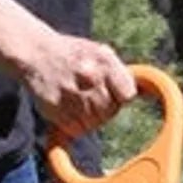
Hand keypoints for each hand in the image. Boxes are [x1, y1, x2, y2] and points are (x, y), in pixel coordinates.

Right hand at [20, 33, 135, 146]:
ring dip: (91, 118)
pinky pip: (76, 130)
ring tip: (80, 101)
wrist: (36, 53)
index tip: (115, 93)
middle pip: (111, 111)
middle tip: (92, 96)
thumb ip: (120, 73)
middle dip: (105, 107)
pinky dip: (75, 126)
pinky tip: (70, 110)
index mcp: (104, 61)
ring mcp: (71, 95)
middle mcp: (89, 77)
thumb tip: (146, 91)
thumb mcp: (100, 53)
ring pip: (95, 123)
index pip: (128, 95)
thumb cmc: (74, 54)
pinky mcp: (55, 110)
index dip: (122, 96)